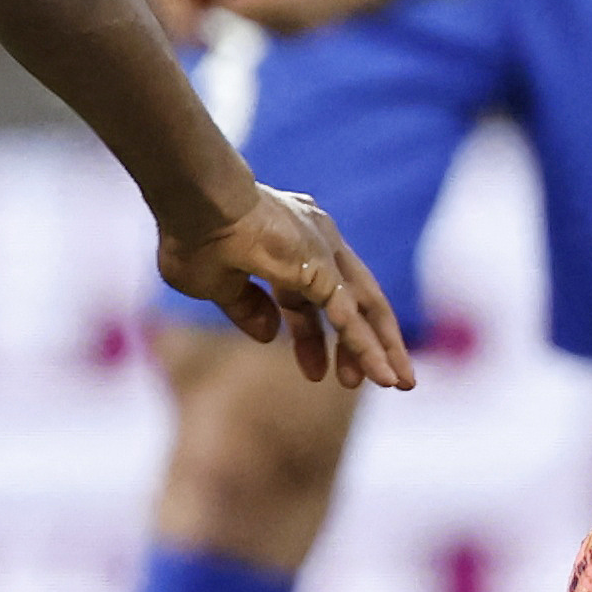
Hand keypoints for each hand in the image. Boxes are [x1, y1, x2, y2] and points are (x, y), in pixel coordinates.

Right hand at [154, 185, 413, 393]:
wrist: (194, 205)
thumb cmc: (192, 237)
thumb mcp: (216, 286)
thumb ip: (246, 309)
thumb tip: (270, 337)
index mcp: (289, 244)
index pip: (311, 296)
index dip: (311, 337)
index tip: (314, 373)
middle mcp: (317, 241)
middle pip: (353, 300)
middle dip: (367, 342)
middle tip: (384, 381)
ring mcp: (323, 250)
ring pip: (364, 308)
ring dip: (381, 348)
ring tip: (399, 385)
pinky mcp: (322, 267)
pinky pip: (350, 316)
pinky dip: (366, 346)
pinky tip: (382, 375)